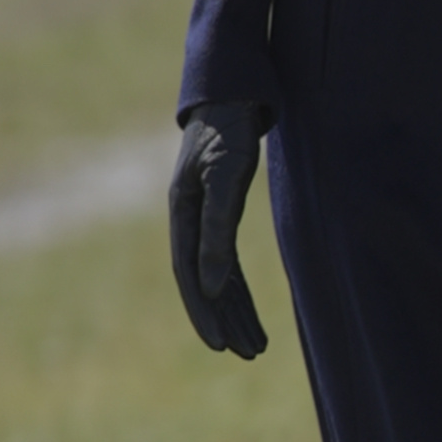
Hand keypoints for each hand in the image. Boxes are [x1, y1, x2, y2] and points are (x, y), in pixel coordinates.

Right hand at [168, 103, 269, 357]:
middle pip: (203, 280)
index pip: (190, 273)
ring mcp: (203, 213)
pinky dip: (237, 284)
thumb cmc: (231, 128)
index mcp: (183, 211)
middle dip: (224, 318)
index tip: (222, 345)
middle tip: (248, 352)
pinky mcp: (220, 206)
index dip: (204, 310)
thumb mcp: (228, 176)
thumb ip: (218, 229)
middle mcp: (189, 216)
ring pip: (216, 273)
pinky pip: (225, 257)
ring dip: (235, 307)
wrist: (234, 89)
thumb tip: (209, 285)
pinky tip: (249, 307)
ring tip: (257, 343)